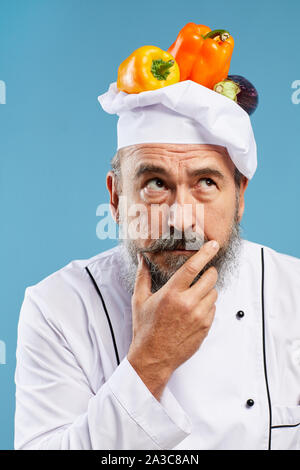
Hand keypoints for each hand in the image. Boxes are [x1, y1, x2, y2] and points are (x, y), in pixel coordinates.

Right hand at [127, 240, 218, 399]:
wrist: (153, 358)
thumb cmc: (145, 329)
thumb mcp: (139, 300)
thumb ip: (143, 276)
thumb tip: (142, 258)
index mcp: (171, 294)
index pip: (193, 267)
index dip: (206, 253)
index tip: (213, 244)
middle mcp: (188, 304)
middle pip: (210, 278)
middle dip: (209, 271)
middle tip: (203, 272)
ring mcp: (199, 316)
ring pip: (214, 293)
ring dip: (208, 290)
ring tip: (194, 295)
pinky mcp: (206, 327)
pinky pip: (214, 308)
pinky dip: (207, 305)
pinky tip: (194, 310)